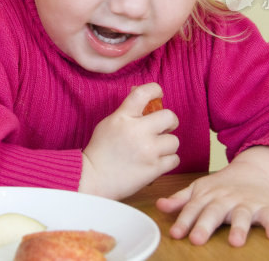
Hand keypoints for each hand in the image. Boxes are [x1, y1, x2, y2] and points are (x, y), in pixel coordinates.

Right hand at [79, 83, 179, 199]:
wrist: (93, 178)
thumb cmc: (100, 150)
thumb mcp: (109, 124)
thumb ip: (127, 111)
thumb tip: (147, 98)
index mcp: (123, 117)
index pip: (144, 93)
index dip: (155, 89)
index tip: (158, 94)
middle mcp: (137, 131)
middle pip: (169, 117)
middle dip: (170, 122)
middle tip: (164, 128)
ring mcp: (147, 150)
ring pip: (174, 141)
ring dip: (167, 145)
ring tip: (155, 150)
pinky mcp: (154, 168)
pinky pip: (175, 159)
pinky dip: (168, 161)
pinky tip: (156, 162)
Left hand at [155, 146, 268, 246]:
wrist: (254, 171)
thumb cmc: (221, 186)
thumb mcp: (199, 189)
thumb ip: (180, 200)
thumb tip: (159, 206)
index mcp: (207, 196)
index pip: (193, 209)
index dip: (183, 221)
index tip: (175, 233)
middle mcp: (225, 199)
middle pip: (214, 212)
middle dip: (205, 226)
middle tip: (197, 240)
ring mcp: (245, 203)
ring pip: (242, 215)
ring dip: (239, 228)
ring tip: (236, 242)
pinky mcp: (264, 207)